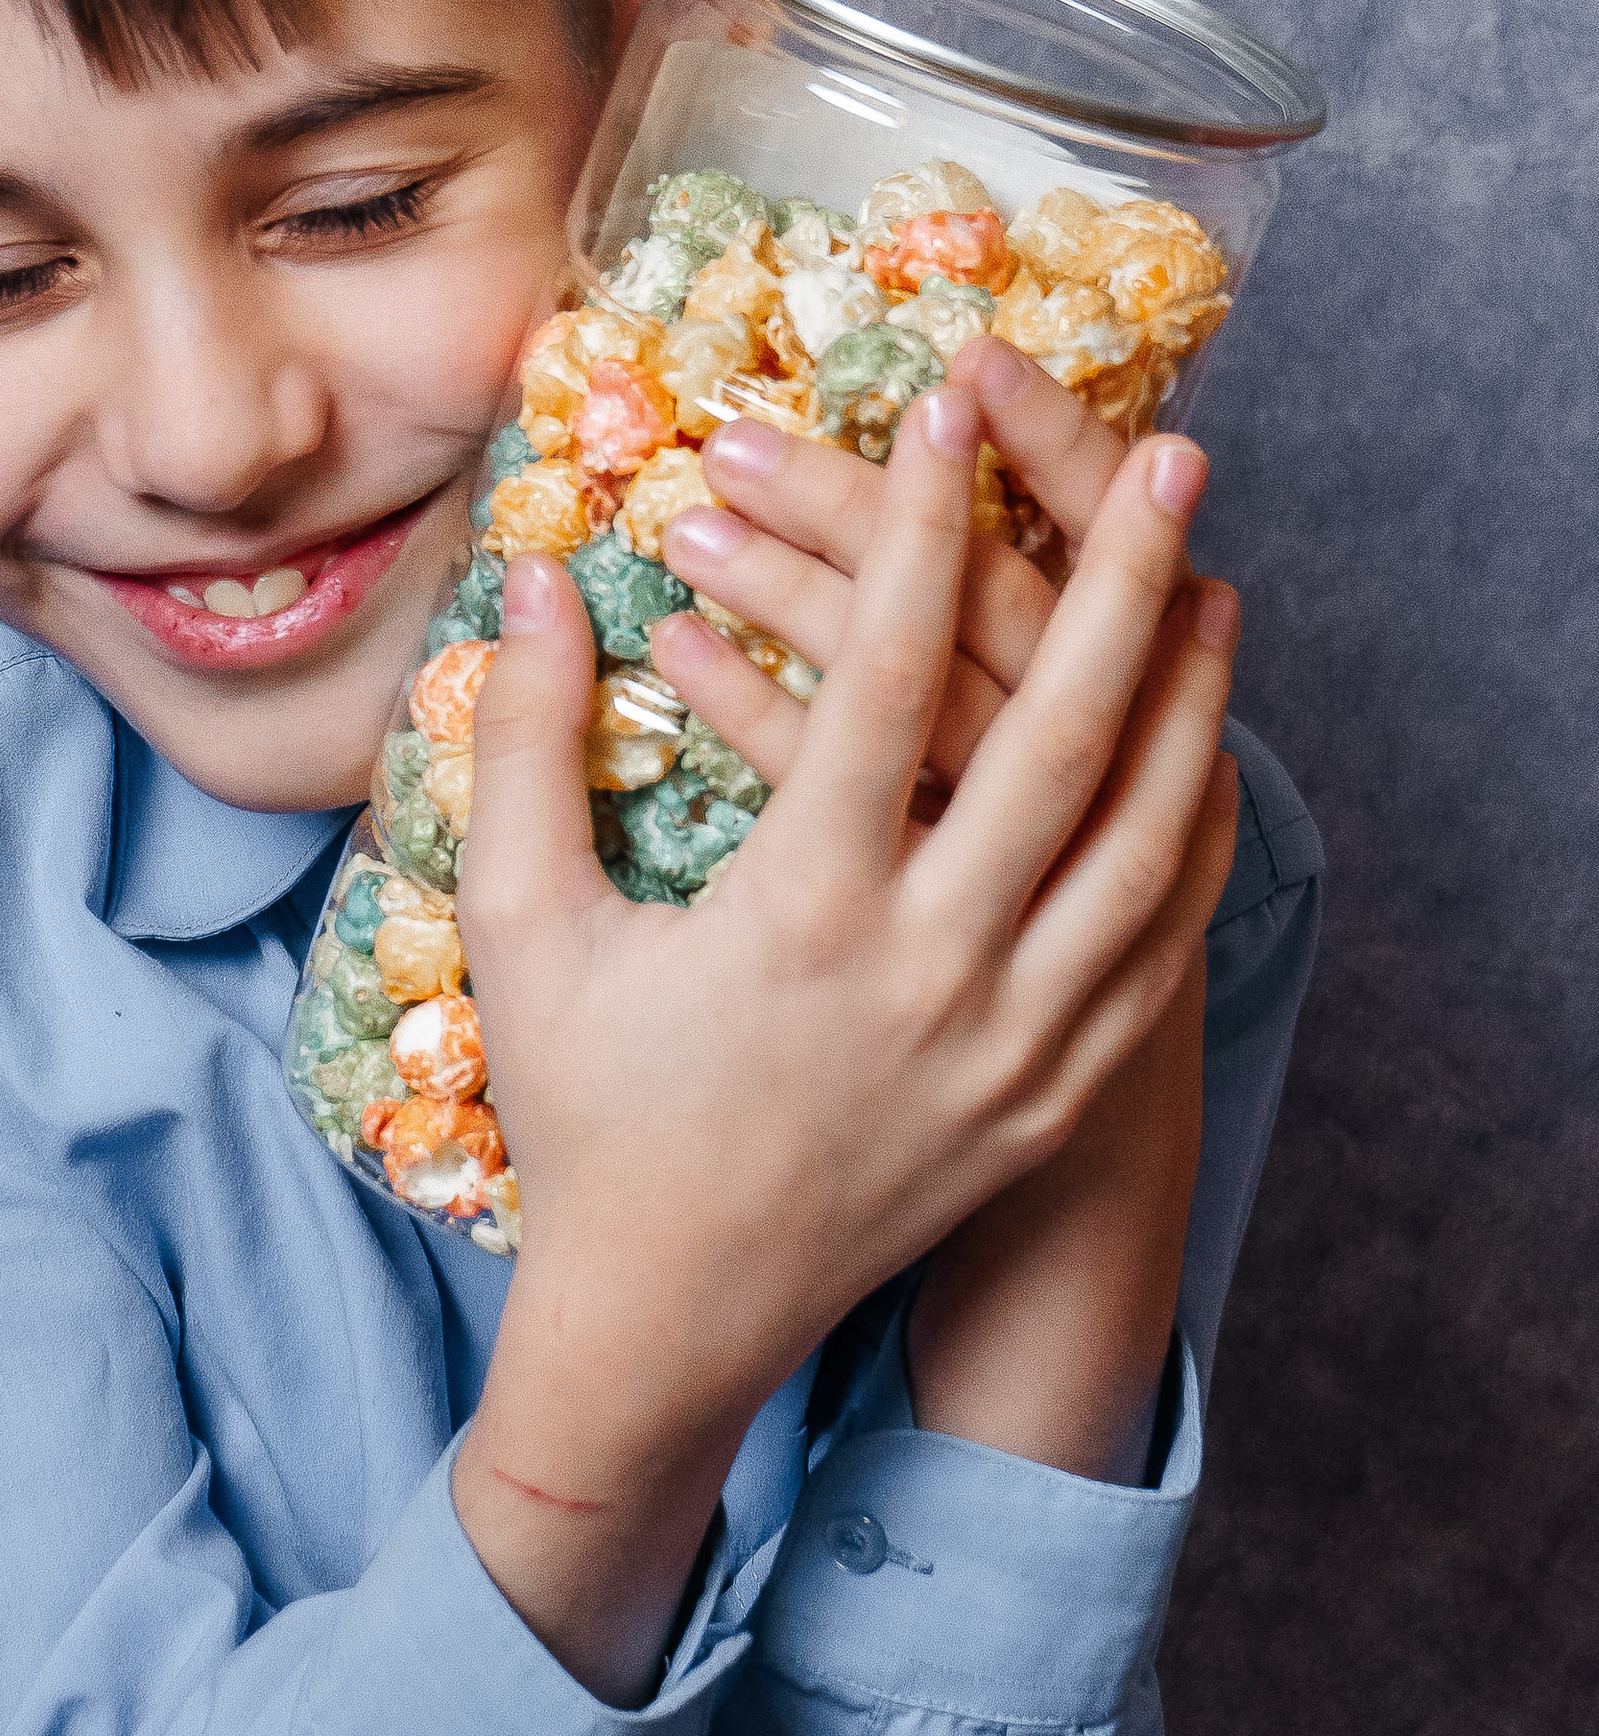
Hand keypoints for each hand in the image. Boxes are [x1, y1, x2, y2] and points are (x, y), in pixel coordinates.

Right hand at [451, 379, 1238, 1702]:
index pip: (887, 677)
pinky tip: (1200, 750)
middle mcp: (932, 971)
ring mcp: (1013, 1042)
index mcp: (799, 915)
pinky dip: (1190, 832)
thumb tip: (531, 581)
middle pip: (1065, 736)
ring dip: (1191, 697)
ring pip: (1145, 838)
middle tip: (1171, 454)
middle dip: (1124, 577)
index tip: (946, 411)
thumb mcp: (519, 930)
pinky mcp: (1052, 1094)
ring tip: (1215, 579)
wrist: (669, 1324)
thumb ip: (521, 746)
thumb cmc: (586, 1114)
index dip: (918, 525)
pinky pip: (1155, 941)